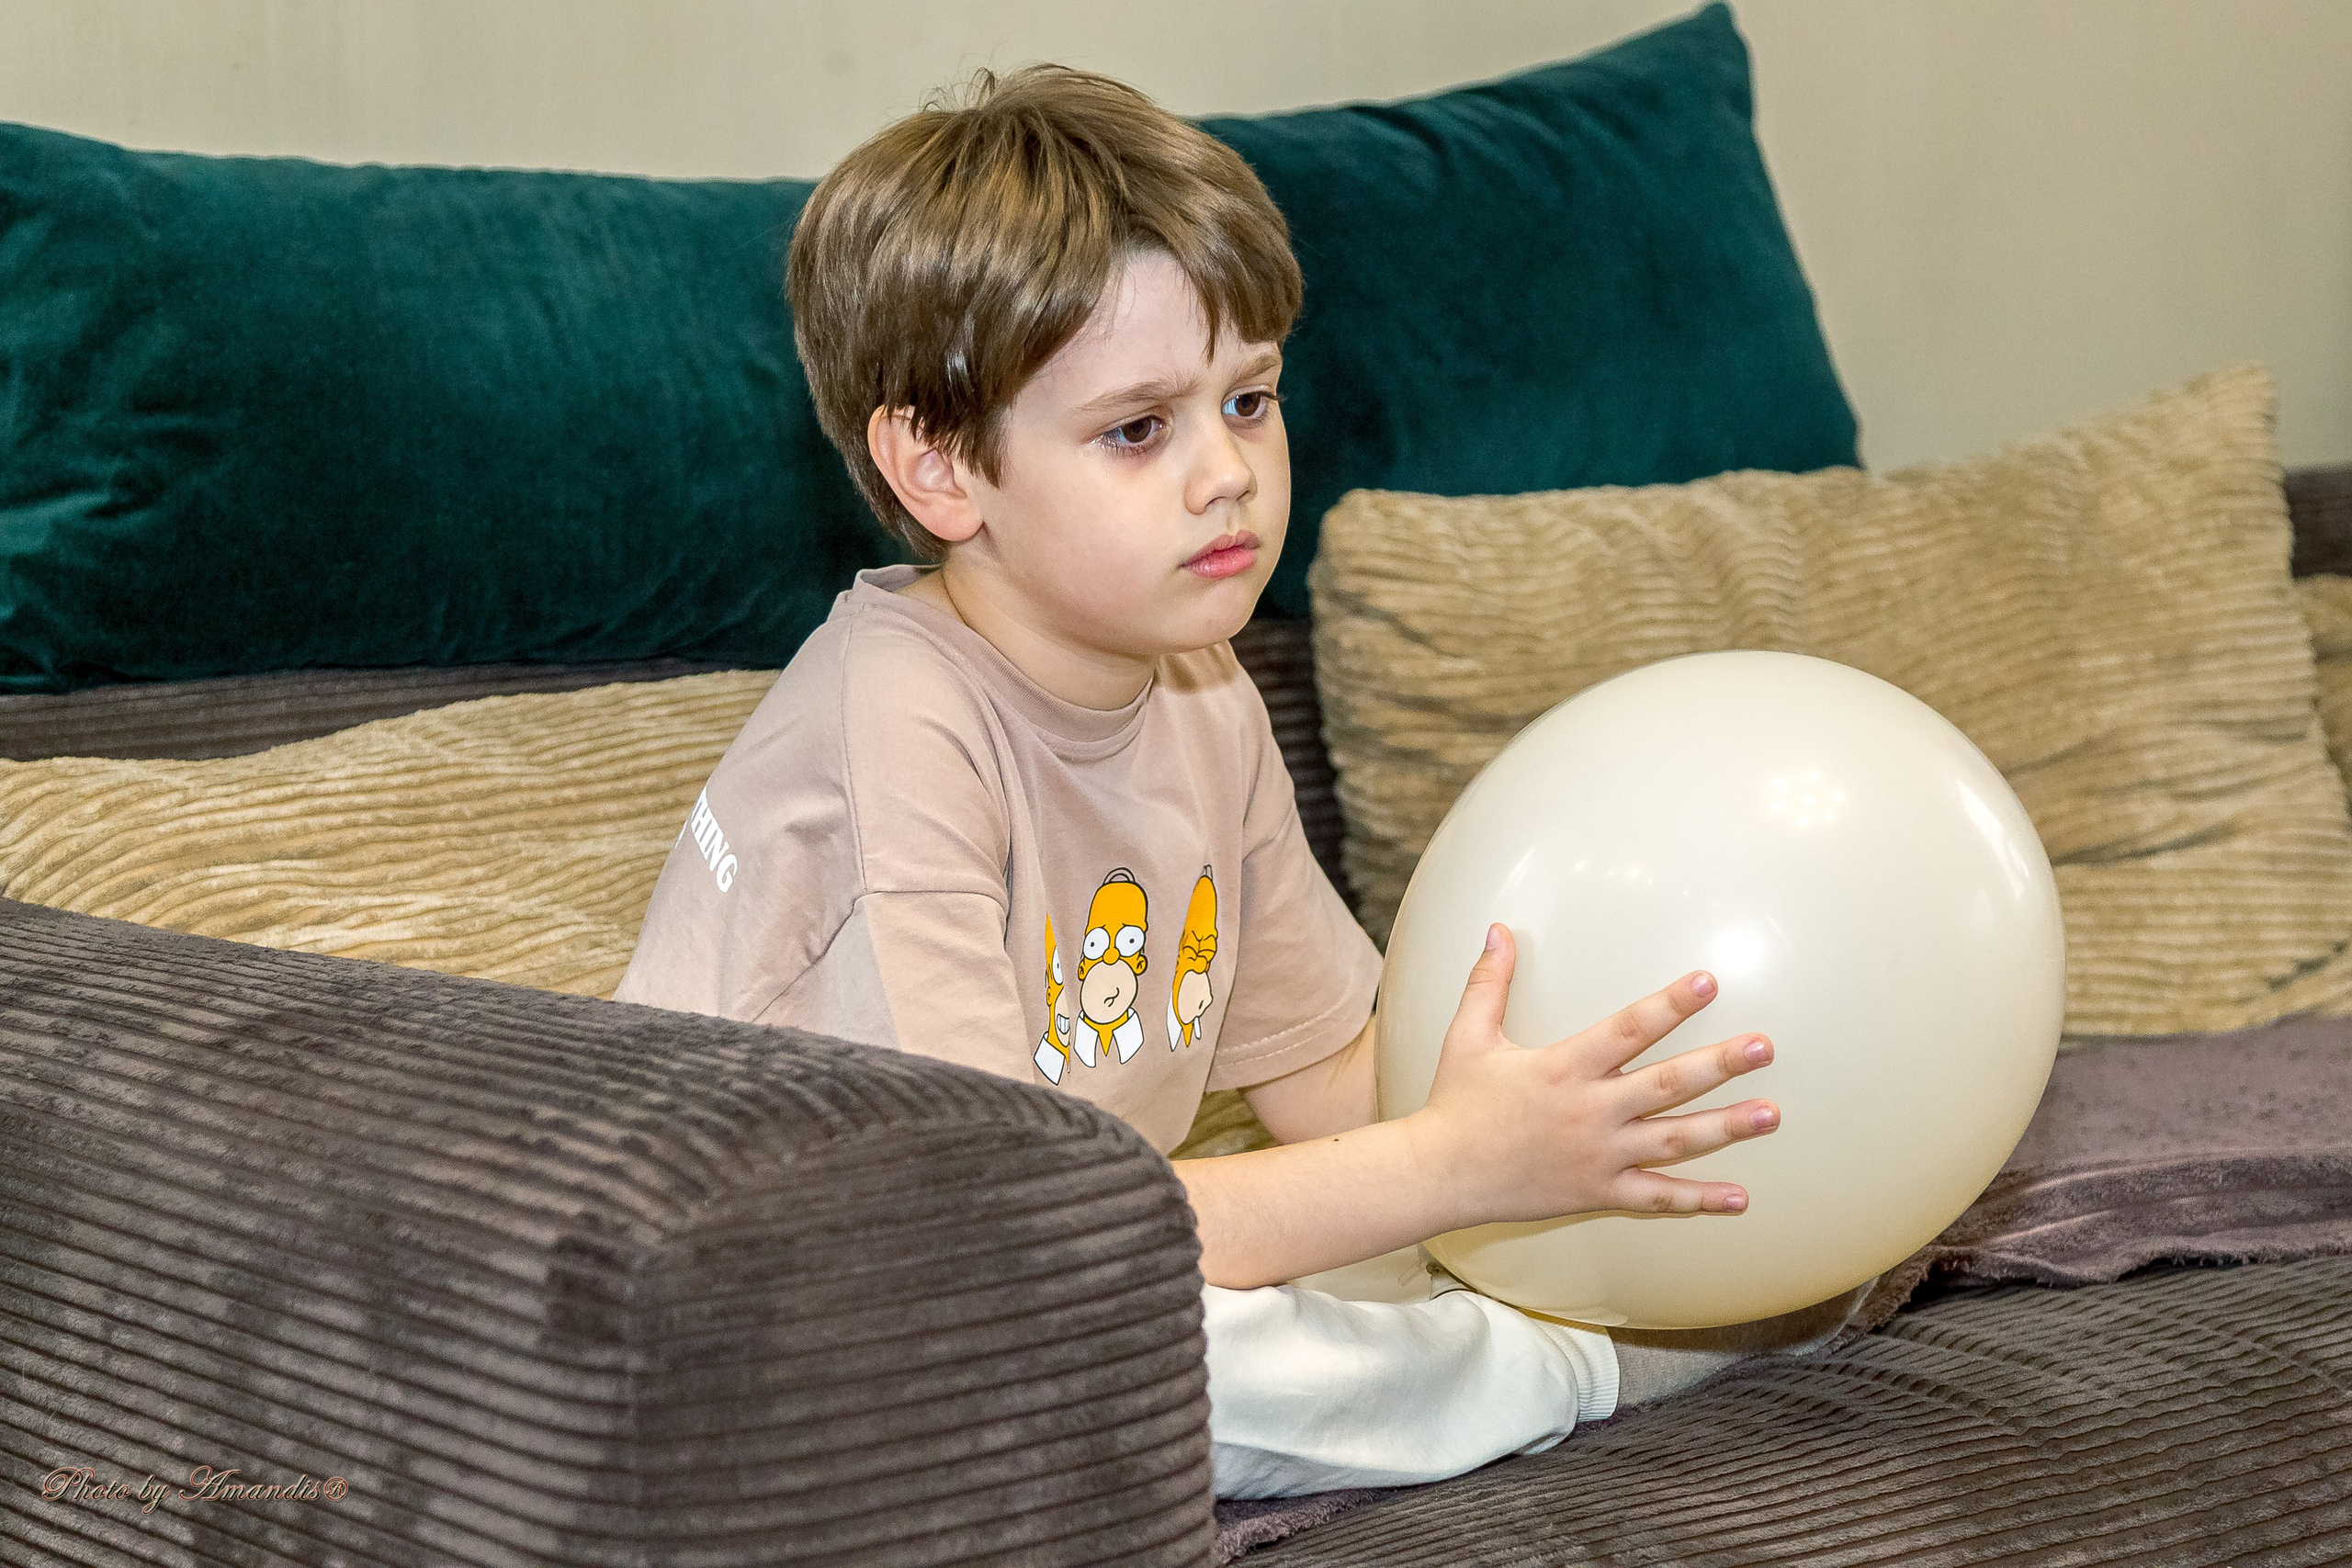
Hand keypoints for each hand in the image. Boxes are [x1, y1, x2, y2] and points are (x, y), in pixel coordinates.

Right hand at [1406, 923, 1778, 1230]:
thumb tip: (1498, 929)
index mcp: (1563, 1068)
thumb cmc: (1455, 1102)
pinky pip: (1656, 1198)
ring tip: (1772, 1114)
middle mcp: (1590, 1112)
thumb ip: (1489, 982)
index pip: (1628, 1029)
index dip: (1669, 1005)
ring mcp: (1599, 1156)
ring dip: (1726, 1127)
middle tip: (1764, 1047)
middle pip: (1667, 1084)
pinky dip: (1698, 1199)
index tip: (1708, 982)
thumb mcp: (1467, 1036)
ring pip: (1675, 1141)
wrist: (1440, 1175)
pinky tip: (1739, 1197)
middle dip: (1720, 1065)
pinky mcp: (1599, 1191)